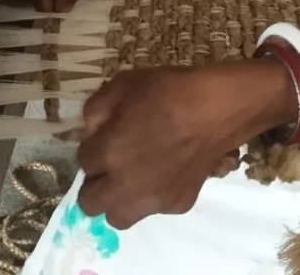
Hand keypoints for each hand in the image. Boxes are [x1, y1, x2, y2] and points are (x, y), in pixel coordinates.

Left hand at [76, 60, 296, 229]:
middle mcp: (125, 185)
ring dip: (118, 199)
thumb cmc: (168, 90)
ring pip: (118, 217)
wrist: (216, 107)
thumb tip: (91, 131)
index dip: (91, 147)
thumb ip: (97, 109)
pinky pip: (153, 209)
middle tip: (110, 164)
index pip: (83, 161)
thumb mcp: (124, 83)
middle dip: (95, 182)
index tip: (103, 138)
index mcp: (108, 153)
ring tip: (132, 176)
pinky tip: (165, 170)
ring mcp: (152, 200)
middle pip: (90, 203)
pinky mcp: (177, 205)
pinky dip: (152, 195)